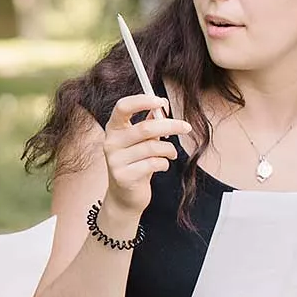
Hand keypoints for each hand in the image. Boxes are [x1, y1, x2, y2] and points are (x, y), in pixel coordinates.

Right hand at [102, 94, 190, 215]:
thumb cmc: (136, 163)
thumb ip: (149, 122)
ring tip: (171, 153)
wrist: (125, 195)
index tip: (161, 102)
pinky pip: (153, 164)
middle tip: (186, 127)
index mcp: (114, 129)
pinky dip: (164, 163)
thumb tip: (162, 105)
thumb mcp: (140, 141)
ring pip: (152, 147)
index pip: (123, 107)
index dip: (142, 101)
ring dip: (169, 149)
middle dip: (170, 125)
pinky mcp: (123, 176)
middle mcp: (111, 142)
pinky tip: (162, 165)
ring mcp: (115, 160)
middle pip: (145, 128)